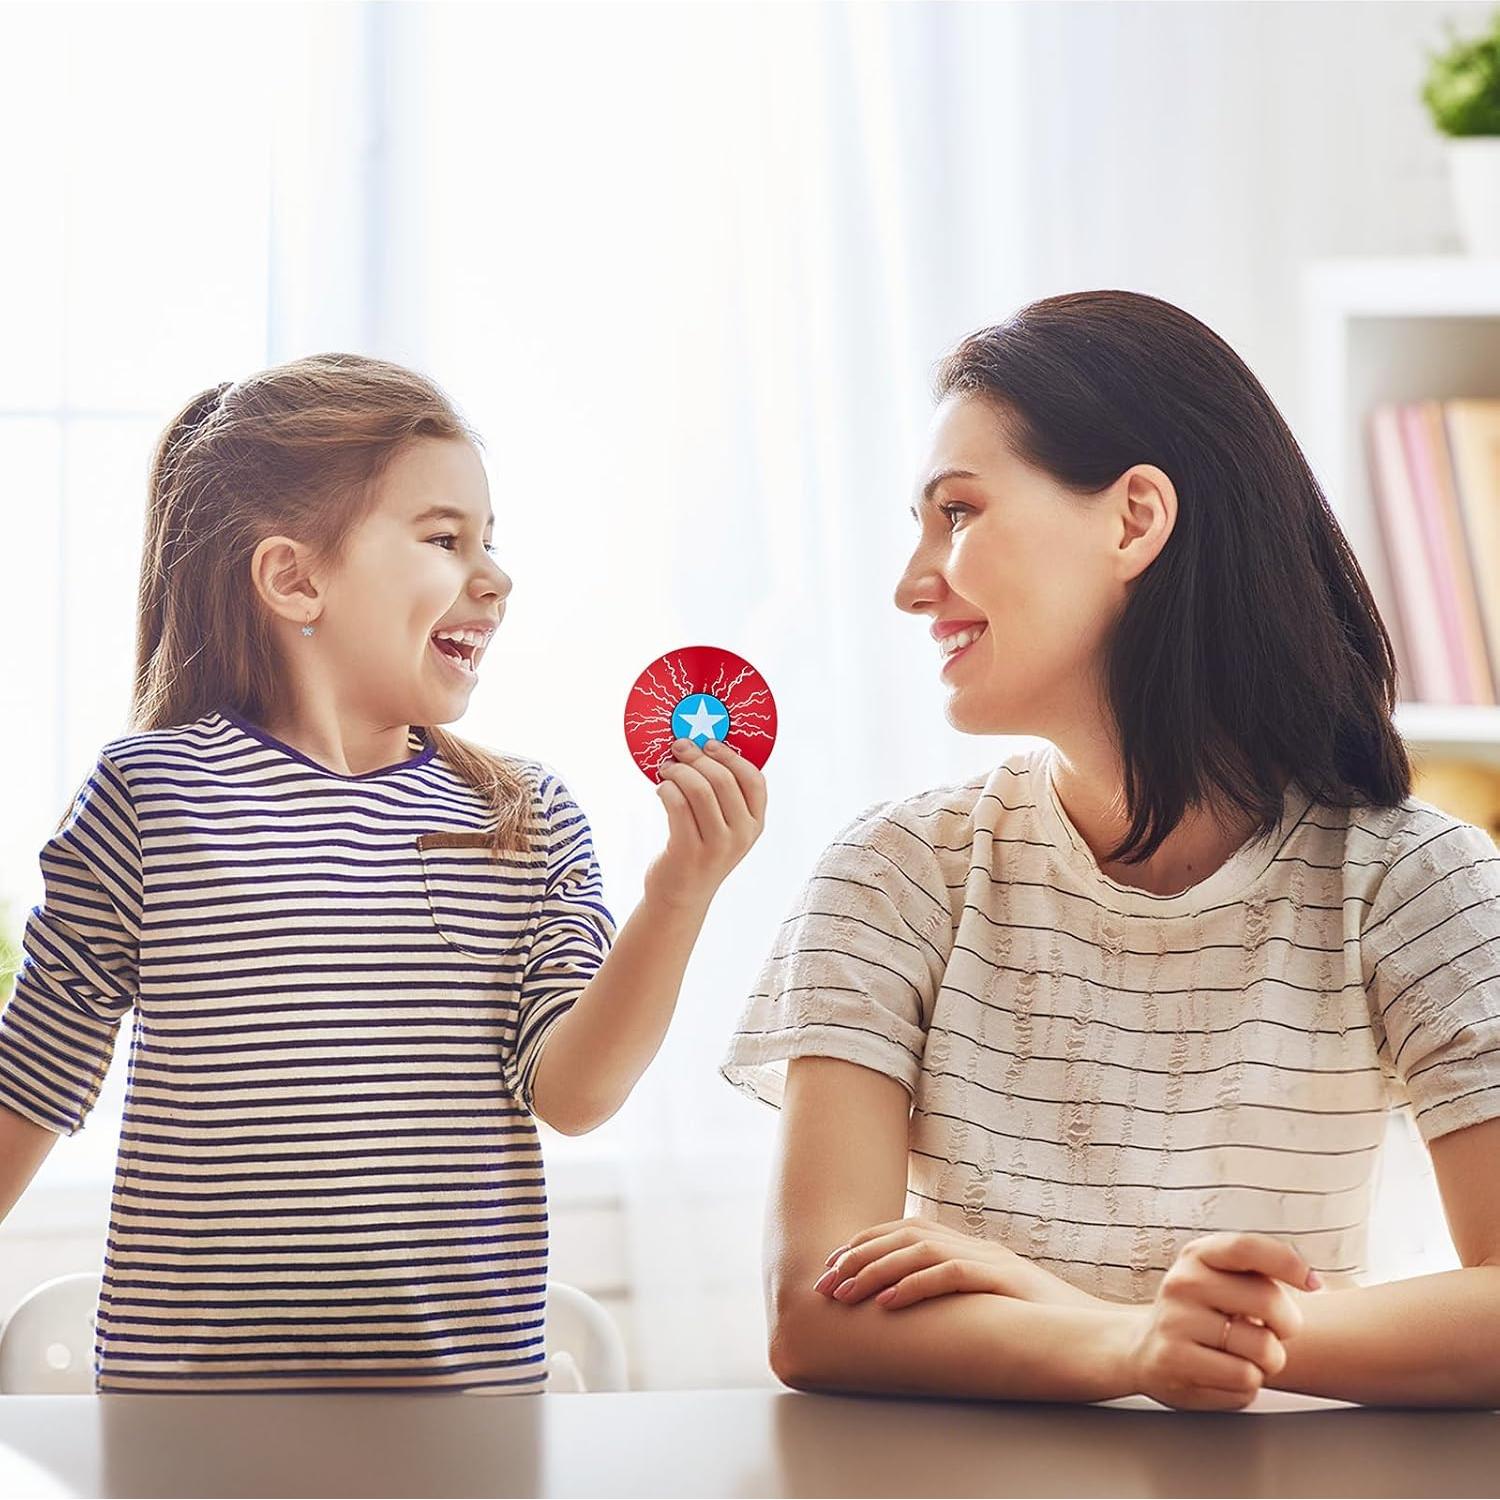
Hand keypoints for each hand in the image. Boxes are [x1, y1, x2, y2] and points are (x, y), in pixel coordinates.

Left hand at [643, 737, 766, 911]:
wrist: (681, 895)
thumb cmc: (700, 850)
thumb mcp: (724, 826)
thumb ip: (723, 794)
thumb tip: (700, 747)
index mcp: (755, 824)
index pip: (754, 780)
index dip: (731, 756)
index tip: (709, 744)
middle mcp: (741, 835)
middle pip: (723, 779)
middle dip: (696, 757)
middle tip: (678, 748)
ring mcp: (717, 846)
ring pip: (698, 789)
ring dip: (678, 771)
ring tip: (666, 769)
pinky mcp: (689, 851)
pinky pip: (677, 805)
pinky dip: (667, 789)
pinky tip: (661, 789)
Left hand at [813, 1215, 1106, 1311]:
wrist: (1098, 1333)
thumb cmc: (1042, 1327)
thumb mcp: (991, 1306)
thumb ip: (958, 1297)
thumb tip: (910, 1306)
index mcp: (972, 1248)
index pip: (907, 1231)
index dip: (866, 1243)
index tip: (832, 1264)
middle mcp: (977, 1246)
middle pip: (905, 1236)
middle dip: (858, 1256)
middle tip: (824, 1281)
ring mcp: (991, 1260)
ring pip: (919, 1250)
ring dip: (876, 1270)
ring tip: (845, 1291)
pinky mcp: (1004, 1281)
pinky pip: (950, 1276)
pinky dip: (914, 1287)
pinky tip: (887, 1304)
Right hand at [1119, 1232, 1321, 1410]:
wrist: (1145, 1349)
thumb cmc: (1202, 1312)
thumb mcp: (1219, 1278)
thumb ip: (1257, 1272)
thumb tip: (1312, 1280)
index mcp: (1198, 1255)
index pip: (1248, 1247)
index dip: (1288, 1263)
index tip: (1313, 1284)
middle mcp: (1183, 1282)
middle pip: (1269, 1302)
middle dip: (1287, 1326)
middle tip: (1273, 1332)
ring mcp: (1175, 1321)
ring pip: (1263, 1349)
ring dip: (1269, 1362)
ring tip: (1245, 1356)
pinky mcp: (1174, 1361)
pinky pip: (1245, 1381)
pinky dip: (1247, 1385)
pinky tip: (1224, 1374)